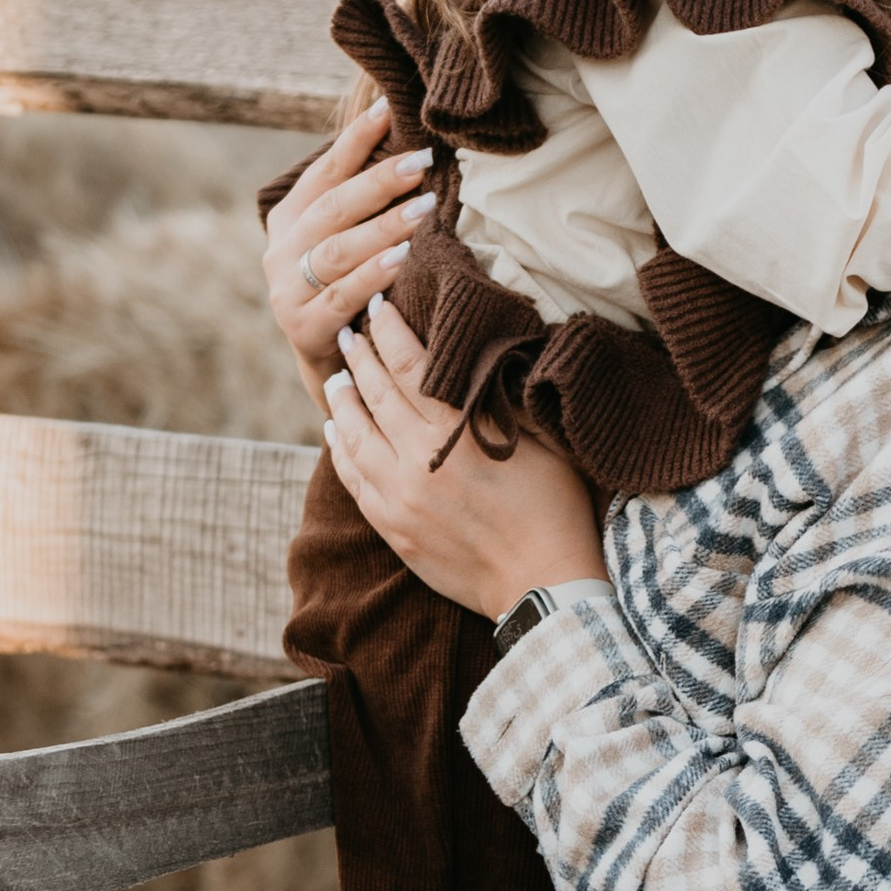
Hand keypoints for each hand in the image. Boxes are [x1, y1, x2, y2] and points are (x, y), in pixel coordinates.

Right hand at [263, 98, 436, 394]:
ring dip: (384, 225)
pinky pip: (343, 295)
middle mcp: (280, 251)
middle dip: (379, 181)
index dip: (355, 140)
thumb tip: (410, 147)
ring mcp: (287, 291)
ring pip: (338, 249)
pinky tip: (403, 258)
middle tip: (421, 162)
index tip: (389, 110)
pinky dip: (374, 274)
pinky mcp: (304, 327)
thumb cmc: (349, 290)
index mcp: (289, 220)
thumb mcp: (347, 243)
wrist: (330, 365)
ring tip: (424, 207)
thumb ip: (362, 204)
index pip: (325, 171)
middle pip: (333, 207)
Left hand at [322, 293, 608, 619]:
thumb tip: (479, 360)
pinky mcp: (392, 527)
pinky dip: (341, 449)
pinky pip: (354, 479)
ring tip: (338, 376)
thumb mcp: (541, 443)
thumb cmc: (555, 509)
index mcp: (456, 433)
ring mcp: (399, 497)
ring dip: (344, 400)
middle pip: (376, 394)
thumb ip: (502, 401)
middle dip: (362, 357)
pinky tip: (335, 431)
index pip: (410, 367)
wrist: (542, 584)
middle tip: (351, 330)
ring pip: (354, 436)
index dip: (391, 332)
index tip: (379, 305)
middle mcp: (418, 461)